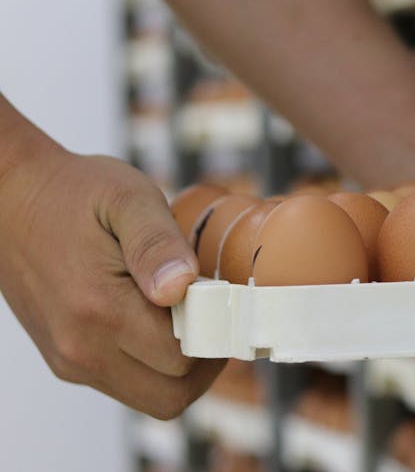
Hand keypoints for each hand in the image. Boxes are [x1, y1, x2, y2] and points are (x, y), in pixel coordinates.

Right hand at [0, 147, 223, 418]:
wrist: (11, 200)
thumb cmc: (74, 194)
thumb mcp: (128, 198)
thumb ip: (158, 244)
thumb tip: (181, 287)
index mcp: (99, 309)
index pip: (182, 358)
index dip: (213, 333)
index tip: (219, 297)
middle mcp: (81, 348)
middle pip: (171, 395)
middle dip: (204, 363)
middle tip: (212, 315)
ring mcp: (70, 360)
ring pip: (150, 397)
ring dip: (180, 368)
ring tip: (186, 316)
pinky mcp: (66, 361)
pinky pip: (125, 383)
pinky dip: (152, 365)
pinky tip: (156, 320)